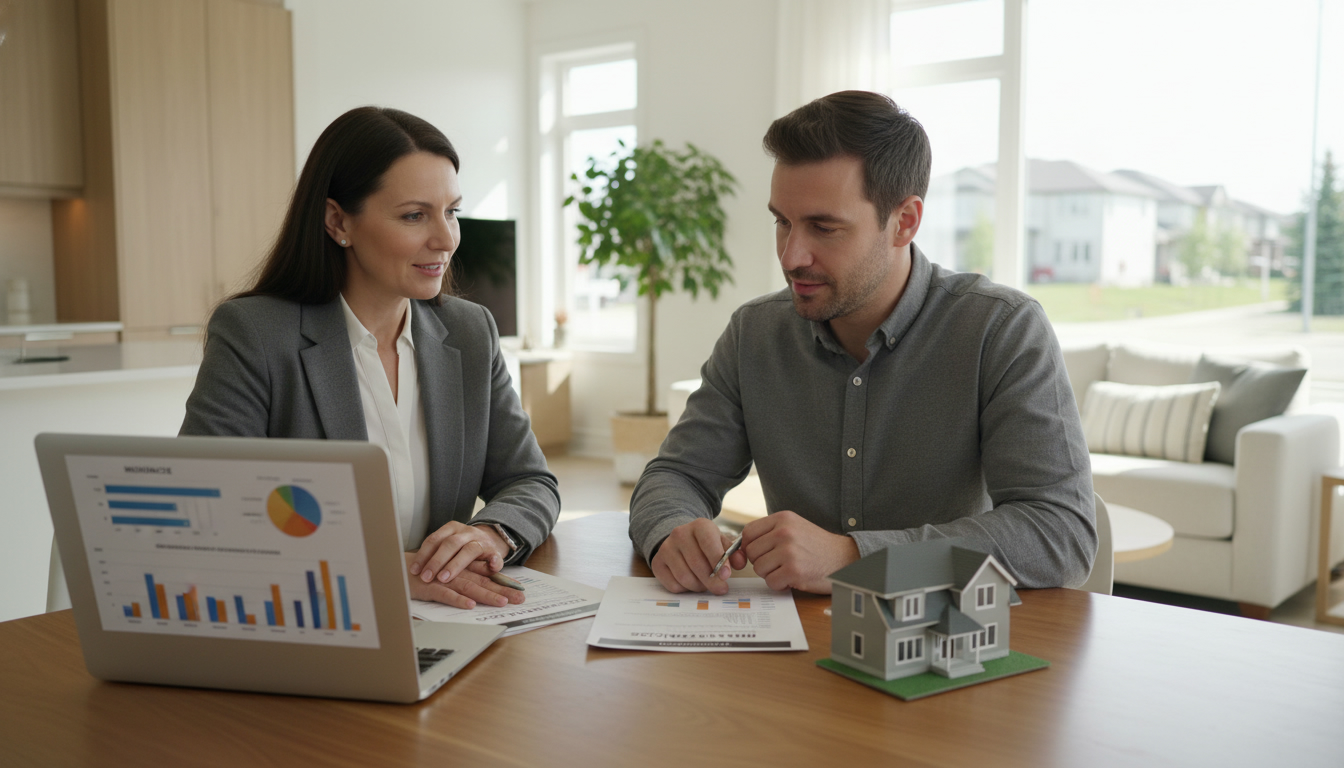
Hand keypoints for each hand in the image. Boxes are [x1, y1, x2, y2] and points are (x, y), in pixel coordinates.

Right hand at [404, 555, 523, 608]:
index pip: (487, 576)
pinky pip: (445, 594)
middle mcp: (456, 572)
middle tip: (519, 599)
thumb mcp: (452, 572)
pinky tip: (470, 605)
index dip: (503, 583)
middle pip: (482, 581)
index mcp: (462, 568)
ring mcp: (443, 579)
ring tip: (501, 602)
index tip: (520, 592)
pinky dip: (457, 599)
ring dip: (485, 594)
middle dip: (502, 590)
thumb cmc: (427, 571)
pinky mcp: (430, 587)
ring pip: (468, 586)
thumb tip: (489, 578)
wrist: (399, 568)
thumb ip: (470, 573)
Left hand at [408, 521, 507, 585]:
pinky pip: (496, 557)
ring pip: (469, 550)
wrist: (490, 539)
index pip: (434, 539)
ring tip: (444, 578)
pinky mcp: (495, 551)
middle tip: (426, 577)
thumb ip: (434, 553)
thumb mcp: (448, 544)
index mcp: (452, 528)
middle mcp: (466, 532)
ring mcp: (481, 541)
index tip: (414, 570)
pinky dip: (494, 563)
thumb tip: (411, 569)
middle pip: (450, 543)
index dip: (423, 555)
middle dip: (437, 561)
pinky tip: (490, 570)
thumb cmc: (462, 547)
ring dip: (456, 565)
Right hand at [651, 518, 747, 594]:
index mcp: (700, 526)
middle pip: (697, 564)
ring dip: (699, 586)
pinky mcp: (657, 562)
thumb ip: (734, 553)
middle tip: (721, 588)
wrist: (681, 539)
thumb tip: (740, 563)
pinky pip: (673, 584)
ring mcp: (666, 548)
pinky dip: (685, 589)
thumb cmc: (706, 543)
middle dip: (711, 581)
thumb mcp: (722, 543)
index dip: (718, 561)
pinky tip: (691, 582)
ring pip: (685, 577)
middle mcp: (680, 534)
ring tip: (706, 584)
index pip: (709, 544)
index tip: (726, 575)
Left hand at [739, 510, 858, 592]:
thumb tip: (739, 547)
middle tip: (780, 563)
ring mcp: (789, 551)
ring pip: (759, 568)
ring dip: (771, 574)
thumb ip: (769, 533)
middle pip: (751, 553)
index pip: (748, 532)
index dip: (750, 546)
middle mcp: (784, 532)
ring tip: (788, 569)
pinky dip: (780, 584)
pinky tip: (794, 578)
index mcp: (783, 518)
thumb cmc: (816, 546)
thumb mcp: (794, 527)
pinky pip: (771, 582)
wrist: (844, 559)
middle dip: (762, 562)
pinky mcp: (794, 571)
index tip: (761, 553)